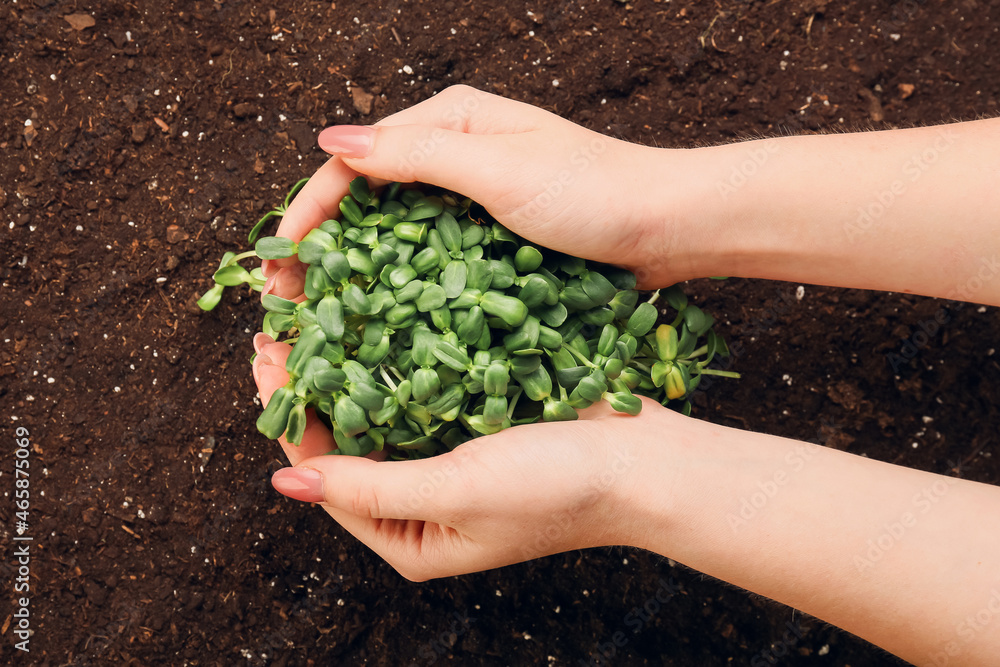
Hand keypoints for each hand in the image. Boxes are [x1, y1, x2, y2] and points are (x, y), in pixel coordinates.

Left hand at [253, 332, 671, 579]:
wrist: (644, 463)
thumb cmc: (555, 488)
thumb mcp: (454, 494)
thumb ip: (370, 488)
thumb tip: (287, 482)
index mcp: (409, 538)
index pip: (327, 477)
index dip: (293, 418)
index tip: (269, 361)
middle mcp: (421, 503)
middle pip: (346, 441)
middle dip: (312, 385)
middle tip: (279, 329)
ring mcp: (448, 461)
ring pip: (379, 408)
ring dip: (346, 364)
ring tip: (311, 316)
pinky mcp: (474, 423)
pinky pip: (420, 389)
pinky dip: (393, 357)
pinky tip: (371, 318)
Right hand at [261, 85, 701, 293]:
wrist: (670, 226)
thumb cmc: (594, 192)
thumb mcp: (501, 169)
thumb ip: (417, 155)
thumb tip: (333, 142)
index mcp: (449, 121)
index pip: (356, 160)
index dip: (310, 210)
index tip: (279, 263)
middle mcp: (454, 153)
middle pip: (368, 199)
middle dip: (325, 247)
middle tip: (290, 302)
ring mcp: (474, 199)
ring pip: (396, 234)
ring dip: (358, 273)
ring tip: (324, 320)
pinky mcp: (493, 237)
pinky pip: (433, 259)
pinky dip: (403, 286)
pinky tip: (383, 321)